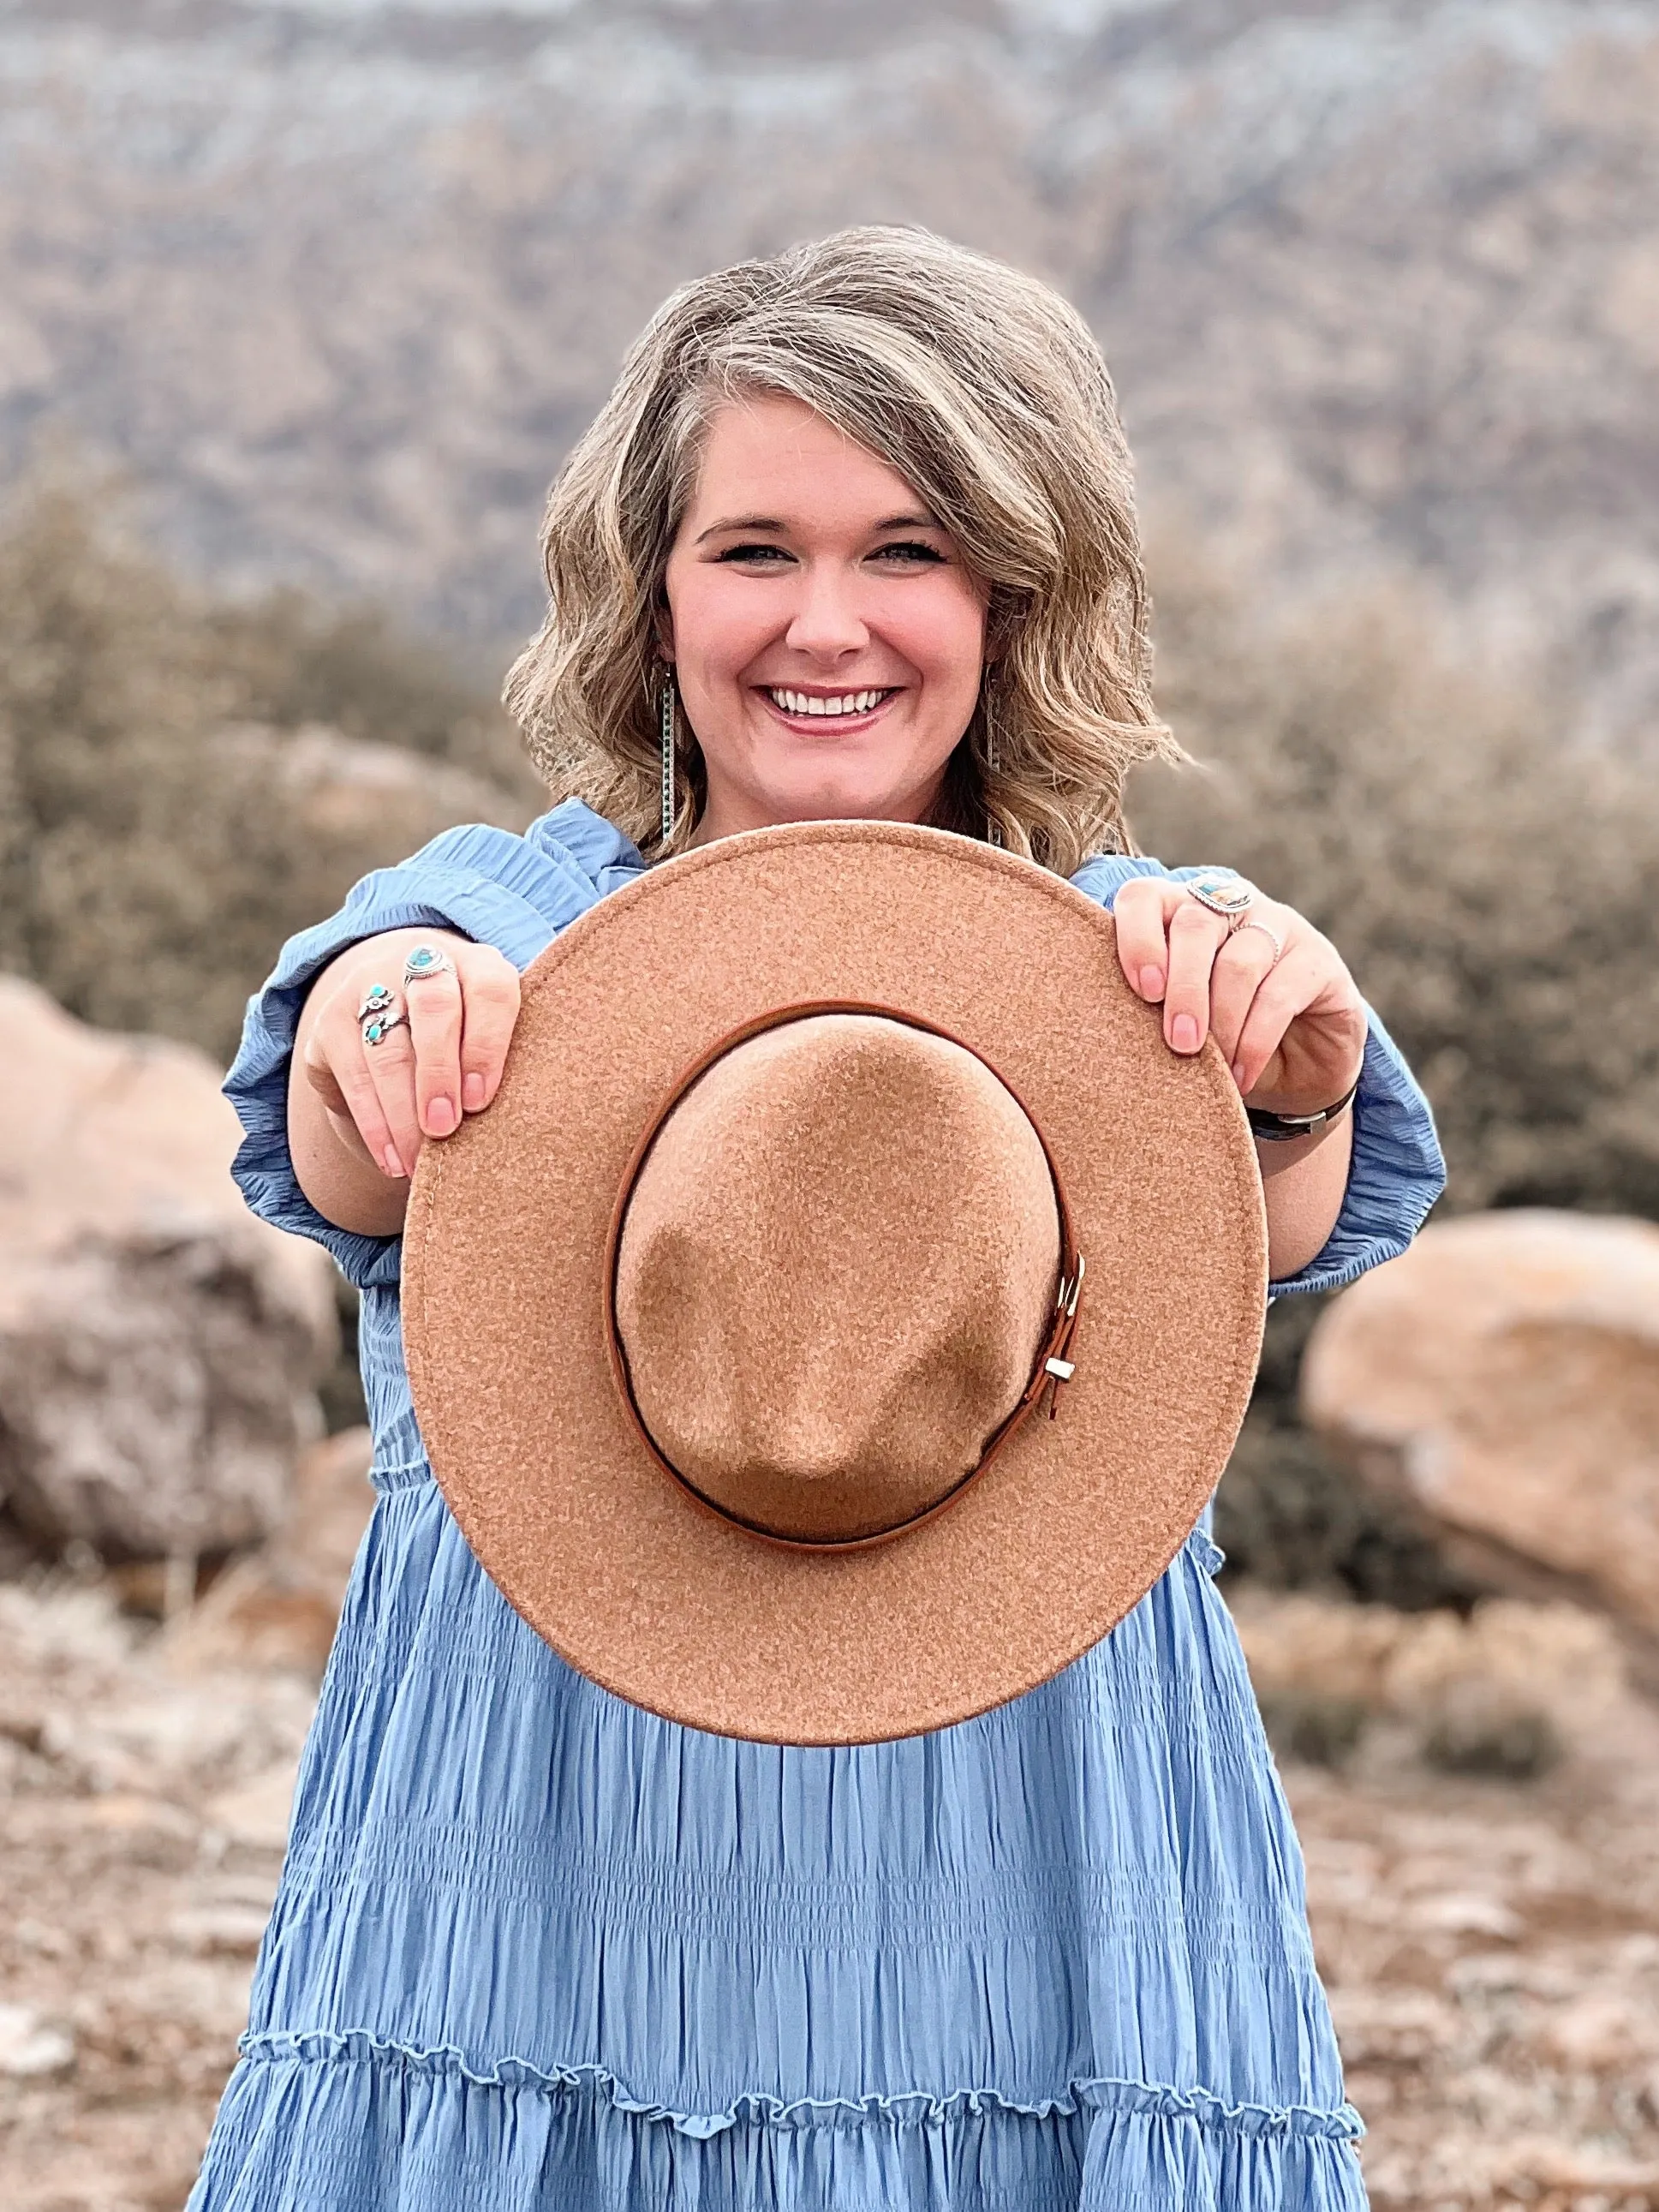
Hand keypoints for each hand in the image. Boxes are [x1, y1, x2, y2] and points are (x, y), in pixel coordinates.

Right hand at [300, 928, 521, 1181]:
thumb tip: (519, 1129)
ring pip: (387, 1049)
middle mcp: (420, 961)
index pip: (490, 990)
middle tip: (443, 1129)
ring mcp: (369, 986)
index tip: (481, 1102)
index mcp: (477, 963)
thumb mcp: (491, 1038)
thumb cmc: (467, 1039)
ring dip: (402, 1114)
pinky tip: (391, 1158)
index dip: (487, 1045)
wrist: (395, 1003)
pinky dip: (373, 1124)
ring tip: (417, 1164)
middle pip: (433, 1007)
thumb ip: (506, 1063)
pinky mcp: (330, 1021)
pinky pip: (353, 1075)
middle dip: (438, 1074)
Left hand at [1111, 876, 1366, 1120]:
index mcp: (1178, 911)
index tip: (1142, 992)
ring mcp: (1278, 926)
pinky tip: (1242, 1075)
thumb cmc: (1216, 1041)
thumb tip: (1096, 1032)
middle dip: (1183, 989)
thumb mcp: (1174, 1024)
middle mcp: (1228, 906)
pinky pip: (1281, 994)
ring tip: (1215, 1073)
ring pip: (1239, 962)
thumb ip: (1143, 1011)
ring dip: (1222, 1023)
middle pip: (1195, 925)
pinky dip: (1255, 1041)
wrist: (1294, 1070)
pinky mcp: (1317, 962)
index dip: (1137, 938)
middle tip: (1177, 1044)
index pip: (1145, 897)